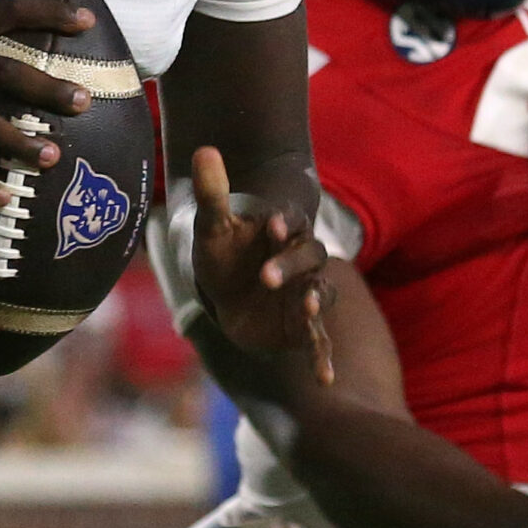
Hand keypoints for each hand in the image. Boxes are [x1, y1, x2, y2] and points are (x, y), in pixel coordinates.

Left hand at [189, 145, 333, 383]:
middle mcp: (300, 261)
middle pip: (309, 257)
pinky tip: (324, 379)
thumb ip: (213, 193)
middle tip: (265, 277)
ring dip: (316, 301)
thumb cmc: (222, 254)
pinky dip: (322, 358)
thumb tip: (204, 148)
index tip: (270, 225)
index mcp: (282, 231)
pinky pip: (318, 340)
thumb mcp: (212, 227)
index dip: (283, 223)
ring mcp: (304, 293)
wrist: (226, 292)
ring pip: (321, 293)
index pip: (290, 222)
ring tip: (308, 310)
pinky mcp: (302, 325)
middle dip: (290, 265)